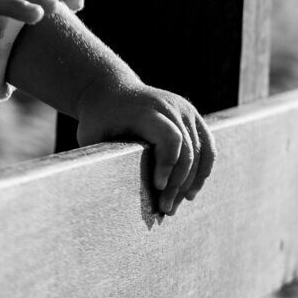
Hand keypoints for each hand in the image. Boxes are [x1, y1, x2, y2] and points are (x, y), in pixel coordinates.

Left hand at [73, 79, 215, 214]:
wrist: (110, 89)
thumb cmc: (98, 118)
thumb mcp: (89, 133)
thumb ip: (98, 157)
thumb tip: (102, 191)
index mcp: (145, 109)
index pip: (170, 138)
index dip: (168, 164)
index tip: (157, 187)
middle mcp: (170, 106)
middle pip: (188, 149)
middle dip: (179, 183)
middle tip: (166, 208)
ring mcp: (185, 109)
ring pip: (201, 151)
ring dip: (192, 182)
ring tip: (176, 204)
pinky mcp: (193, 116)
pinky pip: (208, 146)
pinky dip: (203, 170)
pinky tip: (190, 191)